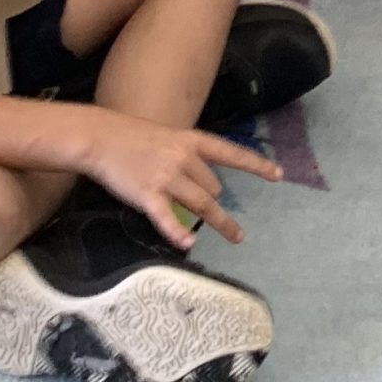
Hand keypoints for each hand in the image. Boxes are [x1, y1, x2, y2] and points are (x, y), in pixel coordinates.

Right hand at [79, 109, 278, 250]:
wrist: (102, 137)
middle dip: (212, 200)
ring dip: (220, 221)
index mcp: (192, 141)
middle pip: (213, 188)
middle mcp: (185, 158)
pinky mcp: (148, 195)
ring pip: (202, 204)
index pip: (231, 153)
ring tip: (237, 237)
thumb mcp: (168, 139)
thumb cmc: (133, 138)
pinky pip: (167, 218)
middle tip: (208, 209)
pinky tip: (188, 244)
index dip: (256, 165)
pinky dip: (177, 232)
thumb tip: (202, 184)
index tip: (279, 175)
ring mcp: (167, 177)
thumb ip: (187, 158)